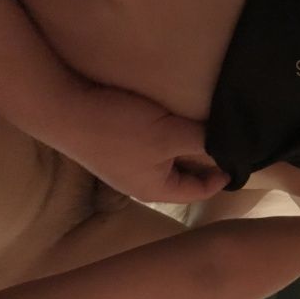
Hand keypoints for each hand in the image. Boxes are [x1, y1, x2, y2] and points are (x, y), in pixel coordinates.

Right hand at [59, 86, 228, 201]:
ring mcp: (126, 167)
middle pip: (184, 177)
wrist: (61, 106)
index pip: (199, 191)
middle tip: (225, 141)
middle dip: (205, 161)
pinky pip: (153, 148)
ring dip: (186, 147)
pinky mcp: (116, 147)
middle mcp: (142, 183)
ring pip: (168, 160)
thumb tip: (230, 144)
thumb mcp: (170, 135)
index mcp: (157, 190)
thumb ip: (203, 141)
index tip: (238, 157)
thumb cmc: (119, 127)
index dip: (221, 177)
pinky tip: (173, 120)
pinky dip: (168, 138)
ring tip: (204, 128)